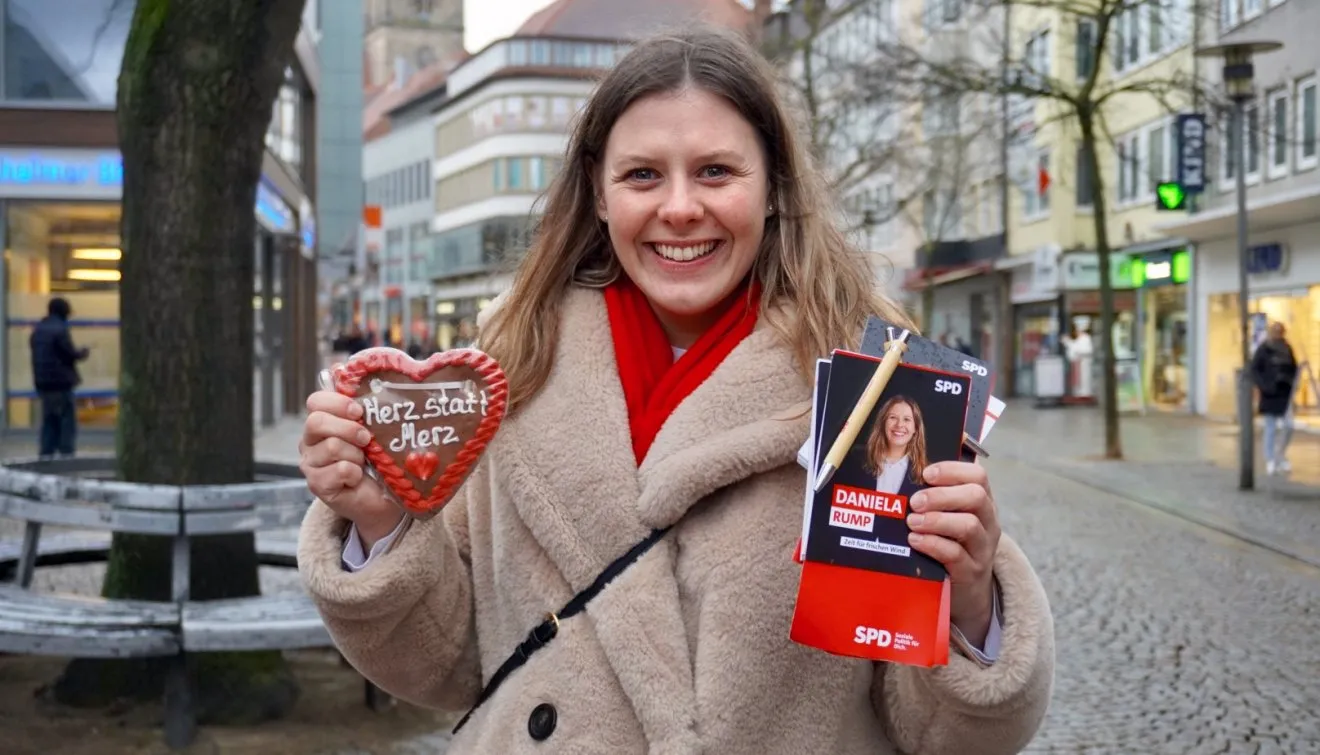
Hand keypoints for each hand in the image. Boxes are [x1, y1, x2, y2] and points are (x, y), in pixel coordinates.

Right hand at [299, 391, 402, 546]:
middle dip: (349, 429)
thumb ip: (367, 411)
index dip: (338, 403)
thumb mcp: (374, 431)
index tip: (359, 412)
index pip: (316, 401)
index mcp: (322, 422)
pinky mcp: (317, 484)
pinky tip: (357, 478)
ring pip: (332, 446)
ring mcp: (310, 464)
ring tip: (363, 463)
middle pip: (317, 422)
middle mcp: (310, 441)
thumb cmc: (377, 461)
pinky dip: (355, 473)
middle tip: (367, 439)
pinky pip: (340, 470)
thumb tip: (368, 384)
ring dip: (356, 454)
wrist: (382, 498)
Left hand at [906, 461, 1000, 646]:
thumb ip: (936, 500)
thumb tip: (902, 476)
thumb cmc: (951, 545)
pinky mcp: (971, 572)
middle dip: (942, 495)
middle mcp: (988, 523)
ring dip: (936, 520)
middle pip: (976, 497)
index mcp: (983, 503)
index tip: (926, 474)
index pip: (978, 476)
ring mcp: (983, 548)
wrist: (967, 591)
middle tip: (915, 502)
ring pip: (968, 526)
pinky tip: (914, 540)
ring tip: (912, 522)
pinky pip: (955, 554)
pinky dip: (932, 544)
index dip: (952, 470)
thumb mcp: (950, 519)